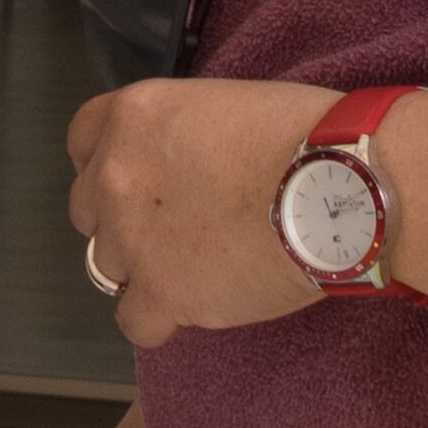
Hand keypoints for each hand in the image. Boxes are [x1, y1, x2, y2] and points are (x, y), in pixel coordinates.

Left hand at [66, 78, 337, 345]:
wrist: (345, 186)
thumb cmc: (308, 136)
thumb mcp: (223, 105)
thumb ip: (180, 134)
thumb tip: (183, 160)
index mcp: (133, 117)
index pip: (82, 139)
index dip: (107, 162)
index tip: (137, 178)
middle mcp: (116, 175)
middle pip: (88, 209)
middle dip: (124, 219)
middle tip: (176, 228)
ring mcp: (132, 238)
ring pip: (107, 266)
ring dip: (144, 269)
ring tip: (198, 268)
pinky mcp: (161, 293)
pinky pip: (134, 321)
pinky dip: (159, 319)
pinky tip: (194, 308)